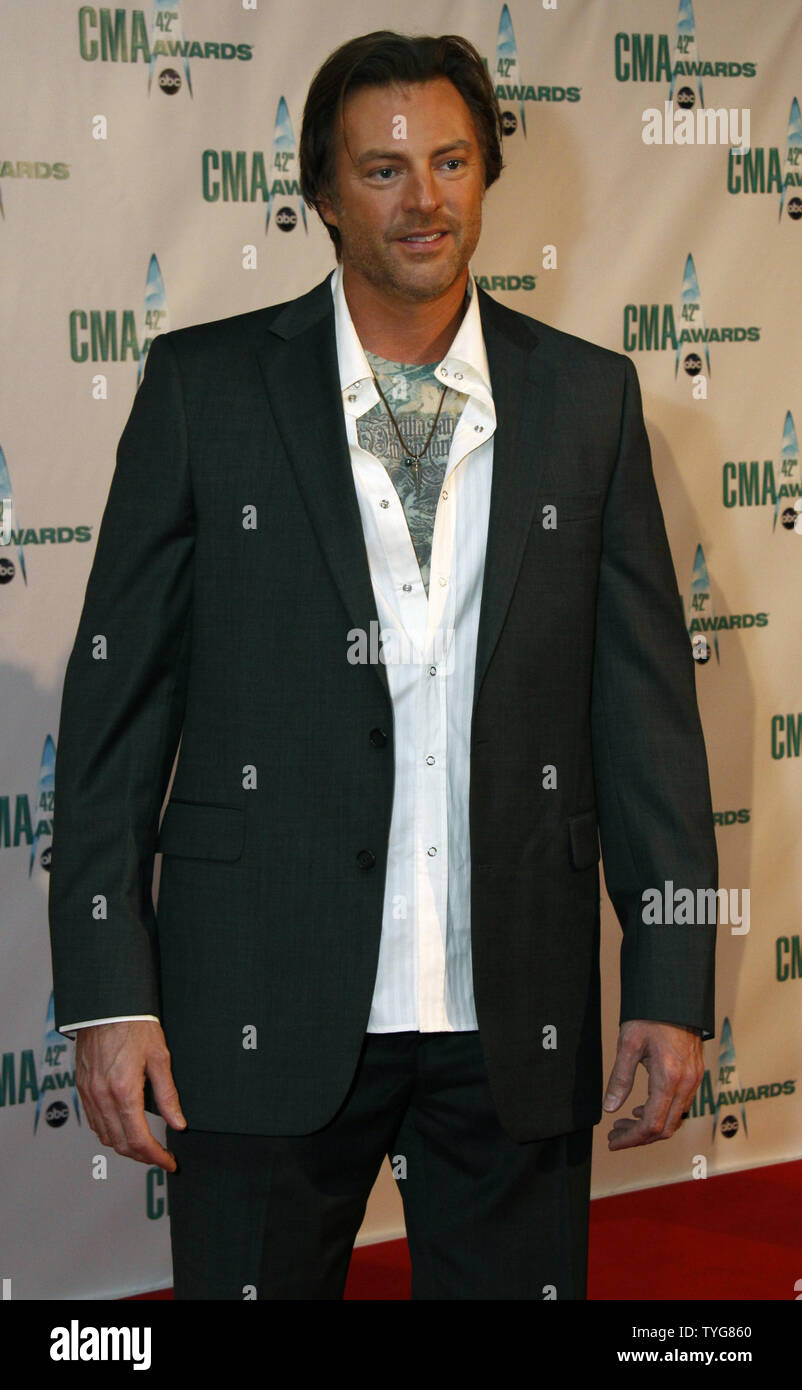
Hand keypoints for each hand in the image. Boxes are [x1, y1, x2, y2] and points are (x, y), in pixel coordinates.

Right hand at [75, 1020, 185, 1170]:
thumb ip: (168, 1095)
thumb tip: (178, 1123)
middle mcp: (102, 1097)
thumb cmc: (135, 1025)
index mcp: (124, 1091)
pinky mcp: (82, 1088)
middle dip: (142, 1156)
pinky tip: (124, 1128)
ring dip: (125, 1147)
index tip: (169, 1162)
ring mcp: (89, 1094)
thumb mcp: (160, 1058)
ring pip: (105, 1136)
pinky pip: (94, 1121)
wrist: (107, 1005)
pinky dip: (109, 1132)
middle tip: (161, 1157)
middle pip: (120, 1144)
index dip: (156, 1157)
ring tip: (146, 1146)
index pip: (139, 1139)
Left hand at [603, 1019, 703, 1150]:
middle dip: (639, 1137)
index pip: (652, 1125)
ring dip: (650, 1126)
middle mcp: (686, 1083)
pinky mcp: (696, 1074)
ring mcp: (694, 1080)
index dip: (631, 1139)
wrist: (675, 997)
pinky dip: (662, 1113)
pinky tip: (643, 1107)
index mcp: (669, 1078)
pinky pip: (681, 1105)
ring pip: (675, 1119)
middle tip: (615, 1134)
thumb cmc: (650, 1016)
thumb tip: (610, 1108)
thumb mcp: (628, 1044)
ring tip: (624, 1121)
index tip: (613, 1142)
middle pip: (665, 1128)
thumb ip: (620, 1078)